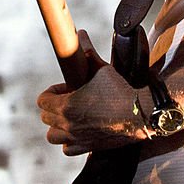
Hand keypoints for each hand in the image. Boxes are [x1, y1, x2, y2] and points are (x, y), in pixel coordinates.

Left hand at [38, 32, 148, 154]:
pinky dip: (69, 142)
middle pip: (45, 117)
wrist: (141, 114)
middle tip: (71, 100)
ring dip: (57, 126)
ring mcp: (77, 139)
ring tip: (71, 118)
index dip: (52, 91)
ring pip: (52, 136)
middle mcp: (68, 125)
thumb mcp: (103, 69)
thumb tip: (80, 33)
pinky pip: (67, 149)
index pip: (42, 101)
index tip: (66, 88)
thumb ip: (87, 52)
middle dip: (54, 107)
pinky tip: (80, 131)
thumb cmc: (121, 91)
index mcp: (66, 105)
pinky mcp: (87, 148)